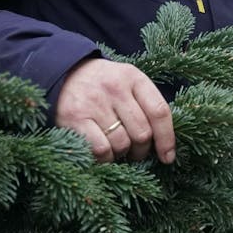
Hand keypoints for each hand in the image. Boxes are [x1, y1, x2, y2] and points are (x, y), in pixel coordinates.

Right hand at [55, 57, 175, 163]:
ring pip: (122, 144)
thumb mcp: (127, 83)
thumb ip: (145, 105)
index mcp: (133, 77)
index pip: (159, 111)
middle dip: (141, 150)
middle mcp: (115, 88)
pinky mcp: (75, 118)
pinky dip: (105, 158)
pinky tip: (102, 152)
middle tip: (134, 151)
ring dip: (121, 154)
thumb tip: (163, 144)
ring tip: (115, 147)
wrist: (64, 74)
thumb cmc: (104, 85)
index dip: (167, 139)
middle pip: (142, 133)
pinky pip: (101, 150)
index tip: (167, 157)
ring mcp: (94, 102)